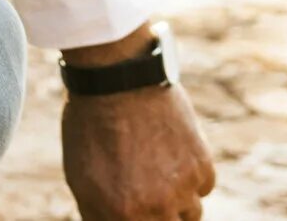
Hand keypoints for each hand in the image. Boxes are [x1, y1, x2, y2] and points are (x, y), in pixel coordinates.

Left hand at [61, 83, 214, 220]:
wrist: (118, 80)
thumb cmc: (92, 128)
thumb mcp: (82, 180)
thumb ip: (100, 216)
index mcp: (121, 216)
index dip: (139, 218)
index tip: (138, 208)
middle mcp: (156, 208)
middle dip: (160, 216)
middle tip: (151, 194)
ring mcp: (182, 187)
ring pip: (192, 215)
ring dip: (179, 203)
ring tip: (161, 175)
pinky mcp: (201, 164)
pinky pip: (204, 187)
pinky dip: (194, 178)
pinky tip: (175, 155)